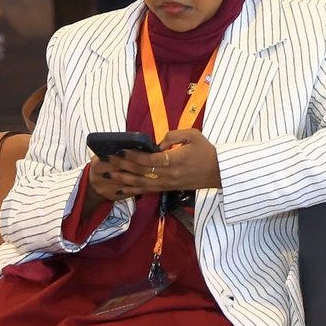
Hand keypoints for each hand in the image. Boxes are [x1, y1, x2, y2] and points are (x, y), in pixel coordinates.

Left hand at [87, 129, 221, 200]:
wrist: (219, 172)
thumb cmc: (206, 151)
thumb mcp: (193, 135)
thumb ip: (173, 135)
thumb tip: (156, 143)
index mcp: (175, 160)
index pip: (149, 160)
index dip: (132, 156)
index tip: (119, 149)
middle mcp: (169, 175)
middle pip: (141, 172)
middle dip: (122, 166)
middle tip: (106, 160)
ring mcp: (168, 184)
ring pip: (141, 184)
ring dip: (123, 180)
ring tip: (108, 175)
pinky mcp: (168, 188)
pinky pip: (147, 190)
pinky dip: (132, 190)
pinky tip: (120, 189)